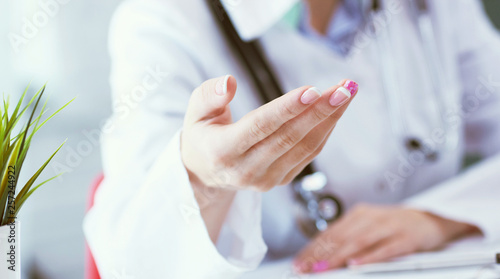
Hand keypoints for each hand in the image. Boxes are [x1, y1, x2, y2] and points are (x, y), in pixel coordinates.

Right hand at [181, 75, 356, 242]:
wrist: (205, 173)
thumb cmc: (203, 135)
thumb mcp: (194, 112)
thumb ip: (208, 95)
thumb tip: (230, 81)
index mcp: (222, 151)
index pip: (259, 127)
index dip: (286, 109)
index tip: (313, 90)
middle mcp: (246, 170)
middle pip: (289, 137)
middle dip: (320, 110)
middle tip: (344, 87)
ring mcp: (265, 179)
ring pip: (305, 147)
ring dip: (329, 119)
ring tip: (347, 92)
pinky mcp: (280, 180)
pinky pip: (308, 154)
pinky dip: (325, 131)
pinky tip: (334, 110)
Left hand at [293, 204, 479, 273]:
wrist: (429, 219)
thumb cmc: (393, 227)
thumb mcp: (368, 228)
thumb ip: (347, 239)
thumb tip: (320, 256)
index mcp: (358, 214)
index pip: (329, 233)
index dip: (312, 248)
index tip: (298, 263)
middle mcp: (370, 217)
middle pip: (340, 237)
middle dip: (319, 254)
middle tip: (305, 268)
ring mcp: (389, 226)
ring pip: (358, 242)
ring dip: (338, 257)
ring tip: (323, 268)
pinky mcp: (406, 238)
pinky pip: (385, 249)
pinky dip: (369, 257)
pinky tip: (356, 265)